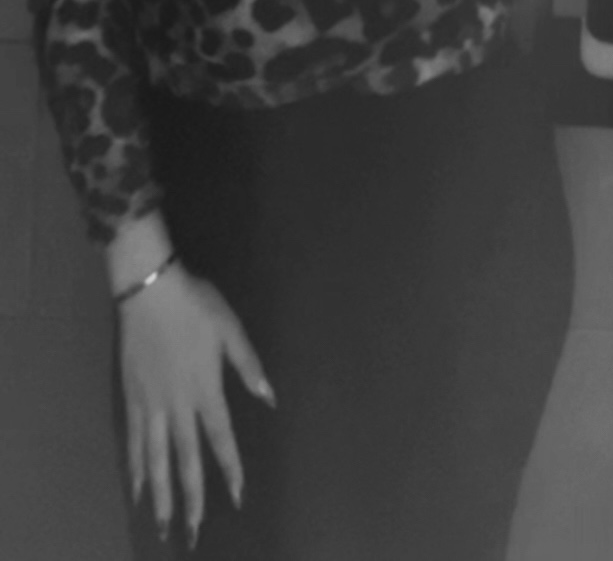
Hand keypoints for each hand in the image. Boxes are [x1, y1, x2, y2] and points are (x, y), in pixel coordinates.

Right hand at [119, 263, 274, 545]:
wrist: (150, 291)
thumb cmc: (196, 306)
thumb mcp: (230, 330)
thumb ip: (249, 366)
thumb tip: (270, 398)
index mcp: (206, 390)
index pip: (221, 438)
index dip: (230, 468)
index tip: (238, 495)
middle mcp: (178, 406)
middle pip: (186, 460)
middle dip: (192, 498)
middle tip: (193, 531)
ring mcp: (152, 405)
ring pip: (156, 459)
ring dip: (161, 494)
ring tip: (163, 524)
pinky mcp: (132, 399)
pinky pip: (134, 441)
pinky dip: (136, 467)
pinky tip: (137, 489)